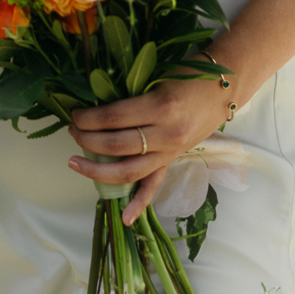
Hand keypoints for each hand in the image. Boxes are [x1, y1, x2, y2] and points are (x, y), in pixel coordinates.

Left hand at [69, 76, 231, 223]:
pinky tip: (124, 218)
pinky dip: (139, 203)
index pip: (112, 118)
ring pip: (128, 171)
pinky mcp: (173, 161)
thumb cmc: (187, 75)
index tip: (74, 114)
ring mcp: (170, 152)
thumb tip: (92, 104)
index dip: (87, 118)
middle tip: (72, 131)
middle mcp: (165, 134)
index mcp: (159, 106)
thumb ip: (129, 93)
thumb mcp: (155, 77)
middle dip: (86, 139)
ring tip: (75, 163)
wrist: (222, 89)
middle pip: (116, 144)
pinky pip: (154, 186)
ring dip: (97, 170)